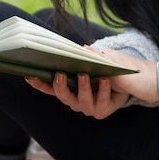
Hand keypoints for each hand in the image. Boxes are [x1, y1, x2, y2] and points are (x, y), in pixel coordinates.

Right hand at [25, 48, 158, 118]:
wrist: (128, 84)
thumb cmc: (106, 71)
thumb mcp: (96, 61)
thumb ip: (86, 58)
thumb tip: (81, 49)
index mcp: (68, 88)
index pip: (50, 87)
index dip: (39, 83)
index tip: (30, 75)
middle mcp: (74, 100)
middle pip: (62, 96)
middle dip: (60, 86)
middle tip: (59, 74)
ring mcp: (87, 107)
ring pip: (81, 101)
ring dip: (82, 88)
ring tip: (84, 74)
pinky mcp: (101, 111)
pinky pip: (100, 101)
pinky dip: (102, 90)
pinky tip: (104, 79)